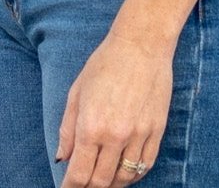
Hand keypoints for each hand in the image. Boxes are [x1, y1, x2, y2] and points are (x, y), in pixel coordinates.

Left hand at [55, 29, 174, 187]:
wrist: (142, 44)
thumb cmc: (105, 62)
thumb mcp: (77, 91)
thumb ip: (67, 128)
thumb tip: (62, 158)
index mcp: (91, 126)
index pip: (79, 174)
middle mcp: (115, 136)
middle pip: (101, 182)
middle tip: (82, 186)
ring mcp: (138, 135)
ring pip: (124, 178)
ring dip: (111, 184)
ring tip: (102, 181)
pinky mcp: (156, 131)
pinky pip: (145, 166)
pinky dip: (133, 176)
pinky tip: (124, 174)